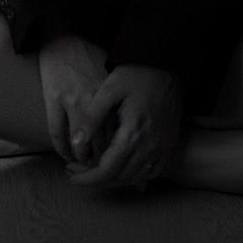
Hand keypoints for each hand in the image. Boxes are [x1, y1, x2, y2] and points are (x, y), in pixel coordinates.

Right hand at [38, 34, 116, 166]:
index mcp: (111, 96)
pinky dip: (61, 148)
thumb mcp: (113, 74)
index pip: (117, 135)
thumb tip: (131, 121)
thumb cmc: (91, 53)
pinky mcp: (54, 99)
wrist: (65, 32)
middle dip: (100, 160)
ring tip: (81, 162)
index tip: (116, 158)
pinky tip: (65, 152)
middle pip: (101, 144)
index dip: (116, 151)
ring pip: (79, 145)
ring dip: (80, 159)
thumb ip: (120, 99)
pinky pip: (57, 134)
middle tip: (99, 166)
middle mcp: (95, 102)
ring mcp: (73, 102)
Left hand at [65, 64, 183, 190]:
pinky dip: (135, 174)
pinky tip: (122, 166)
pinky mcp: (170, 143)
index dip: (86, 178)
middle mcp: (151, 145)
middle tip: (77, 171)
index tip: (71, 174)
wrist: (168, 63)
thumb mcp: (109, 89)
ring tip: (95, 169)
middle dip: (96, 179)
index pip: (106, 170)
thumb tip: (76, 143)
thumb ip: (92, 117)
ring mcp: (164, 147)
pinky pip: (152, 171)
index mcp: (133, 133)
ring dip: (114, 178)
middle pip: (120, 177)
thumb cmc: (137, 73)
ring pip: (135, 177)